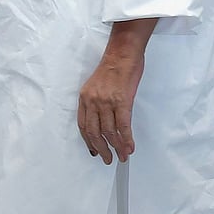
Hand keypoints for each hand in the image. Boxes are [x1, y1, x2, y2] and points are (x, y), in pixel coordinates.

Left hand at [76, 18, 155, 164]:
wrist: (122, 54)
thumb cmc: (112, 68)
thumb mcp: (97, 86)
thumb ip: (97, 103)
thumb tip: (104, 123)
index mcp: (84, 97)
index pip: (83, 125)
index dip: (89, 141)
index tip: (94, 151)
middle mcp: (93, 100)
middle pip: (94, 131)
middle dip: (102, 149)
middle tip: (108, 159)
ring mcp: (106, 101)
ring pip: (109, 132)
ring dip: (117, 147)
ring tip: (122, 156)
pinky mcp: (122, 101)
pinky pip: (123, 126)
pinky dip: (127, 140)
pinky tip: (130, 147)